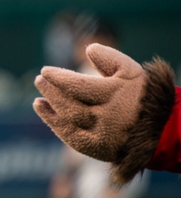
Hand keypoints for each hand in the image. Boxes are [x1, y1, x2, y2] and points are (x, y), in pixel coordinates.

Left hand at [34, 43, 146, 162]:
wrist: (157, 126)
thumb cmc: (138, 92)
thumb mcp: (129, 71)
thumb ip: (109, 59)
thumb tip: (88, 49)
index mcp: (117, 94)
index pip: (81, 87)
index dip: (60, 79)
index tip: (45, 71)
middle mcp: (109, 116)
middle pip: (72, 105)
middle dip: (53, 92)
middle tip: (39, 80)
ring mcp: (103, 134)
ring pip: (71, 120)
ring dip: (51, 106)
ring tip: (39, 93)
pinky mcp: (98, 148)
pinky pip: (71, 136)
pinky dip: (53, 122)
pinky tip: (40, 107)